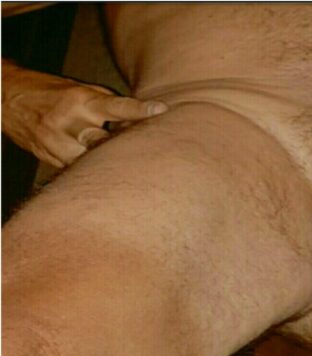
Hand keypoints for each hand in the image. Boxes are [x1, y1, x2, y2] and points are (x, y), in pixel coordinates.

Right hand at [1, 60, 167, 166]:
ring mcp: (56, 143)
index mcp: (81, 101)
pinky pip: (75, 170)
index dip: (140, 110)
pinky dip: (89, 171)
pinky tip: (102, 174)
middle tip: (146, 154)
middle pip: (103, 143)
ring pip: (89, 163)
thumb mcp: (80, 89)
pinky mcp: (48, 158)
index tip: (161, 110)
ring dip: (106, 164)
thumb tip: (138, 121)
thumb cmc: (51, 92)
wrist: (6, 98)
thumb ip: (107, 105)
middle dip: (122, 150)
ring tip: (124, 167)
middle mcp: (69, 122)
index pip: (116, 107)